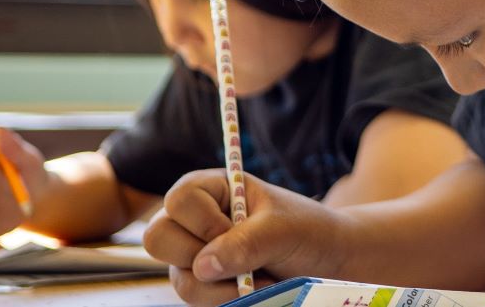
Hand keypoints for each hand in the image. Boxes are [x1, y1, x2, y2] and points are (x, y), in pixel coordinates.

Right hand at [143, 169, 349, 306]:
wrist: (327, 260)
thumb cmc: (306, 230)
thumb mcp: (282, 229)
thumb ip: (246, 242)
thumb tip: (202, 267)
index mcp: (210, 188)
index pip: (179, 200)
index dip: (203, 222)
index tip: (236, 228)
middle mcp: (195, 220)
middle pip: (158, 238)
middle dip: (200, 255)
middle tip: (240, 257)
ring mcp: (195, 253)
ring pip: (179, 278)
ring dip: (221, 286)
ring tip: (259, 277)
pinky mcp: (203, 283)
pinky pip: (195, 298)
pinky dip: (225, 299)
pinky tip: (253, 289)